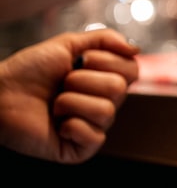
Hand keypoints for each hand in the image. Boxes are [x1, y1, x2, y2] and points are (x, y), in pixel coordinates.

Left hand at [0, 29, 139, 163]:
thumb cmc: (29, 70)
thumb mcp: (68, 44)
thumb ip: (105, 39)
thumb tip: (137, 49)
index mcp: (105, 79)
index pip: (132, 70)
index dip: (106, 61)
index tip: (80, 60)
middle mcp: (104, 103)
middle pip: (119, 89)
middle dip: (83, 81)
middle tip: (62, 83)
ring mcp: (93, 126)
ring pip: (106, 111)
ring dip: (71, 102)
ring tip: (54, 105)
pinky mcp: (80, 149)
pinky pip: (94, 137)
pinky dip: (71, 126)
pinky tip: (57, 125)